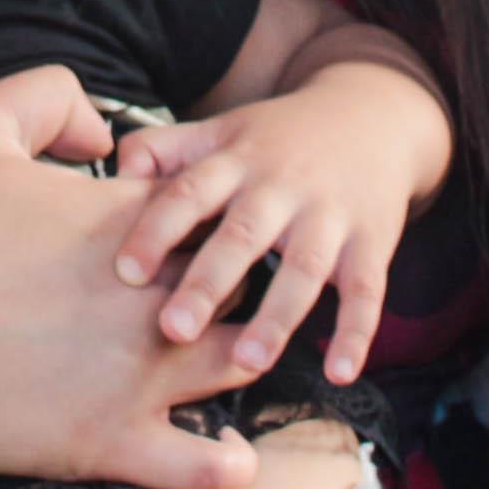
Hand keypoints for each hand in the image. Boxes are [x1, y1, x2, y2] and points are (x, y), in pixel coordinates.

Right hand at [0, 67, 260, 488]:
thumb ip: (53, 100)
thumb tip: (105, 132)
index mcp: (133, 222)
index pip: (217, 210)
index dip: (207, 215)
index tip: (179, 228)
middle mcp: (156, 296)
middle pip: (244, 282)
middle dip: (236, 284)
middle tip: (204, 293)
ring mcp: (142, 375)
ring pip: (247, 364)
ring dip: (246, 360)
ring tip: (224, 365)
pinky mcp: (113, 443)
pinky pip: (208, 467)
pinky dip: (226, 465)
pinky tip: (223, 456)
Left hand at [112, 63, 446, 384]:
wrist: (373, 114)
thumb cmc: (279, 138)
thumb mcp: (222, 130)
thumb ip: (164, 148)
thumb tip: (115, 171)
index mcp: (236, 161)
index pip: (189, 193)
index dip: (157, 230)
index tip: (126, 272)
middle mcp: (282, 187)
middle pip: (242, 235)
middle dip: (209, 282)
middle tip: (174, 329)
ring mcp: (329, 216)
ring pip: (304, 268)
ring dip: (277, 317)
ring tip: (248, 361)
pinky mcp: (371, 242)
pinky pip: (367, 291)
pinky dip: (357, 333)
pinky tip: (340, 373)